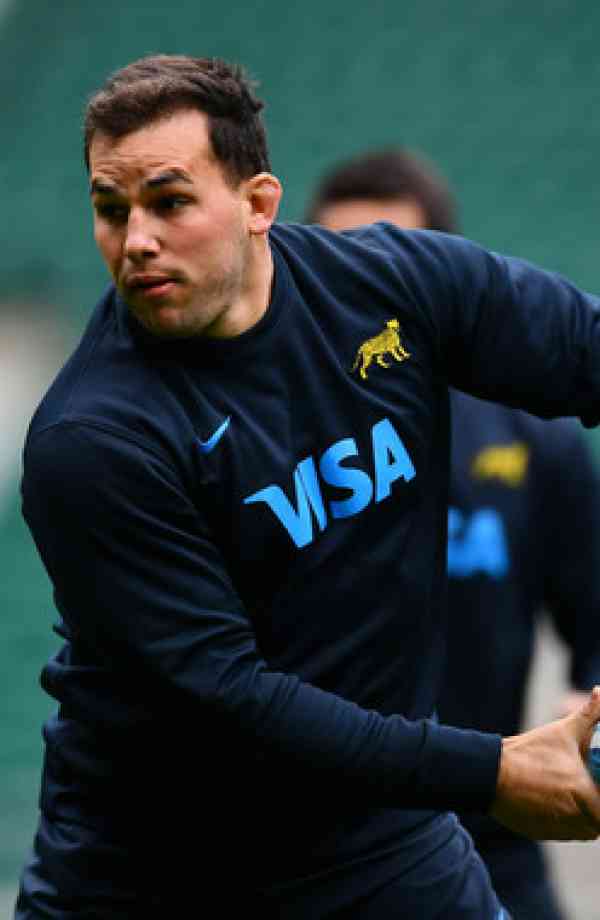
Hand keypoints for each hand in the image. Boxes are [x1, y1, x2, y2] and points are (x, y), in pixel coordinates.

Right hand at [490, 686, 599, 840]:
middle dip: (594, 806)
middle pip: (597, 822)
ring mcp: (557, 829)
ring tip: (568, 792)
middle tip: (583, 785)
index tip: (594, 783)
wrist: (490, 773)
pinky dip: (562, 821)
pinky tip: (551, 800)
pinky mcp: (542, 834)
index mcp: (584, 794)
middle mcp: (574, 818)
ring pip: (583, 830)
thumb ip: (590, 714)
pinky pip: (563, 832)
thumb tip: (599, 692)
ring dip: (582, 816)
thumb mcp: (561, 731)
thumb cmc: (528, 752)